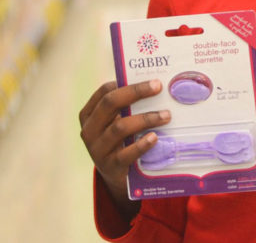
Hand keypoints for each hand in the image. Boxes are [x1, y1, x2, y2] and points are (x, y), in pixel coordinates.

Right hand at [79, 79, 171, 213]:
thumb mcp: (117, 122)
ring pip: (120, 127)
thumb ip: (127, 107)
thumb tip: (155, 86)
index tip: (152, 80)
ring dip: (145, 119)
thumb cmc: (120, 140)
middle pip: (110, 104)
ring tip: (166, 115)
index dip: (127, 84)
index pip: (104, 92)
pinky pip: (126, 154)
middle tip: (158, 87)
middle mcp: (89, 130)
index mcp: (89, 114)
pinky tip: (155, 138)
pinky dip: (142, 144)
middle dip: (136, 92)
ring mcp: (97, 149)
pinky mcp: (109, 166)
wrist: (114, 175)